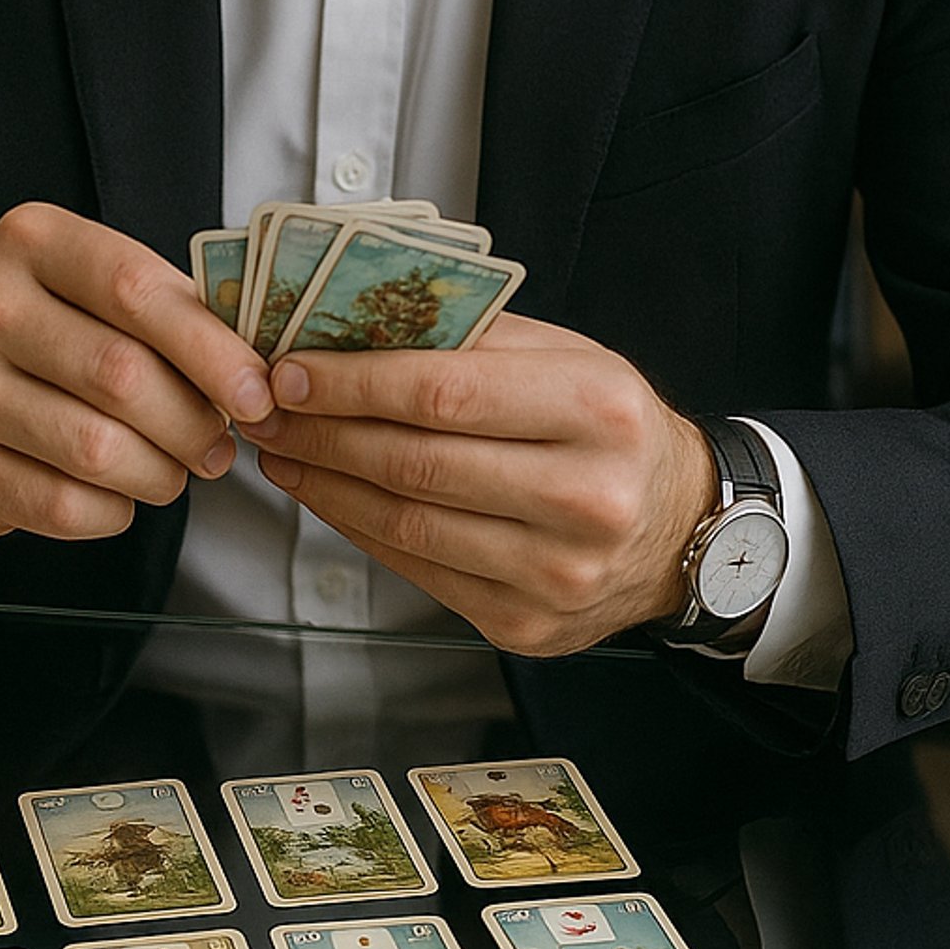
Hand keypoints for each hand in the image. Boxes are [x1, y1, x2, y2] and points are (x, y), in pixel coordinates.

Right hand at [0, 204, 274, 549]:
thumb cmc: (33, 345)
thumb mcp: (84, 296)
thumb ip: (163, 313)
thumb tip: (255, 370)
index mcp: (29, 242)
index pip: (136, 288)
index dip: (211, 347)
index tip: (256, 391)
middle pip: (122, 374)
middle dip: (193, 422)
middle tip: (220, 447)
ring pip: (97, 448)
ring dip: (159, 474)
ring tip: (174, 472)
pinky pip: (63, 505)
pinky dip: (112, 511)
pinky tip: (117, 497)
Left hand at [236, 312, 715, 654]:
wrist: (682, 526)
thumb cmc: (609, 426)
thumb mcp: (568, 358)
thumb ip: (471, 338)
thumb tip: (350, 323)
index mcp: (598, 410)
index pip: (445, 393)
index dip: (354, 384)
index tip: (292, 370)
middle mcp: (587, 498)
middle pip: (417, 464)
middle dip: (324, 433)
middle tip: (267, 409)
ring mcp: (558, 573)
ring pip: (408, 526)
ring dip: (326, 485)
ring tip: (283, 451)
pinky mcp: (526, 625)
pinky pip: (418, 572)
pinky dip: (359, 530)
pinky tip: (327, 495)